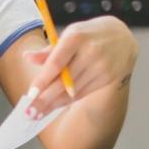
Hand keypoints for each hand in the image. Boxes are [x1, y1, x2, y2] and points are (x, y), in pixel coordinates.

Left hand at [23, 16, 138, 117]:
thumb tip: (27, 57)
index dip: (42, 80)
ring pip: (72, 91)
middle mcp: (91, 51)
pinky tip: (53, 106)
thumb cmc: (88, 36)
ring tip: (37, 113)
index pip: (56, 62)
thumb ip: (48, 51)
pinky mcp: (108, 77)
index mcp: (76, 36)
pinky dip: (66, 101)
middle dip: (44, 99)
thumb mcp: (69, 35)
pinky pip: (82, 93)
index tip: (30, 94)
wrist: (122, 37)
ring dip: (53, 104)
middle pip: (63, 82)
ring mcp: (101, 66)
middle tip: (29, 112)